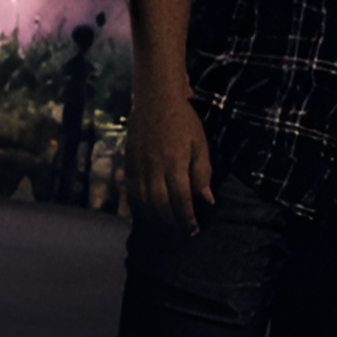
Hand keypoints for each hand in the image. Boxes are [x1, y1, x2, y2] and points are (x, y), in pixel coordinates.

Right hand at [127, 91, 216, 232]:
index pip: (181, 198)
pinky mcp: (129, 165)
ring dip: (154, 222)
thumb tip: (207, 200)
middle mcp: (155, 168)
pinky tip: (146, 218)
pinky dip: (138, 210)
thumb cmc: (183, 121)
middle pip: (160, 205)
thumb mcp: (200, 144)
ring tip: (165, 233)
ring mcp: (139, 167)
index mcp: (175, 162)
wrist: (155, 99)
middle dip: (171, 225)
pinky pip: (131, 193)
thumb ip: (203, 173)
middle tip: (180, 237)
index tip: (193, 231)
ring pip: (143, 202)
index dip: (187, 218)